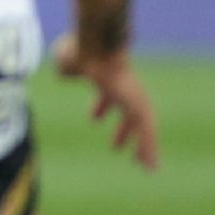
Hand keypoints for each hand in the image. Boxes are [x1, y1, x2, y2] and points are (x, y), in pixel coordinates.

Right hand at [52, 34, 159, 171]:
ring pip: (143, 126)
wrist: (93, 48)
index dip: (101, 107)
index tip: (94, 118)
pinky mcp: (139, 106)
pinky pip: (147, 132)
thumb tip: (64, 73)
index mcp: (106, 78)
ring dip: (142, 146)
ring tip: (142, 166)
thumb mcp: (67, 63)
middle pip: (127, 113)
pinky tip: (149, 166)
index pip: (107, 96)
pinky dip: (149, 149)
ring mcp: (135, 97)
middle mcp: (125, 88)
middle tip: (115, 146)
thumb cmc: (78, 51)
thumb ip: (66, 69)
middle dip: (123, 129)